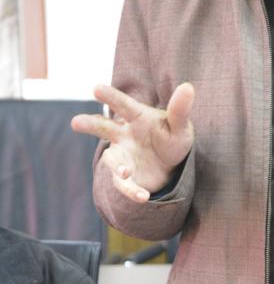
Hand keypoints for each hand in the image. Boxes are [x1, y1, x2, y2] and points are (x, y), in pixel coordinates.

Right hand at [71, 82, 194, 201]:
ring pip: (111, 160)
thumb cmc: (172, 138)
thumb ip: (180, 109)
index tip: (96, 88)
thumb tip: (188, 87)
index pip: (123, 105)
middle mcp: (123, 134)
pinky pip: (124, 184)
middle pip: (103, 127)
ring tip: (126, 172)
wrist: (172, 165)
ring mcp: (122, 155)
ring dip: (117, 166)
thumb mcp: (180, 126)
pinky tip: (143, 196)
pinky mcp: (125, 176)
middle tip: (75, 122)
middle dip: (89, 124)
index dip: (110, 97)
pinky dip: (132, 190)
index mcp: (136, 117)